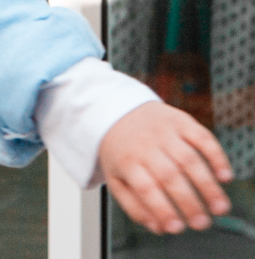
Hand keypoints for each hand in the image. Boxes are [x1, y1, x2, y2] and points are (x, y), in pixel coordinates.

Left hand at [100, 101, 233, 233]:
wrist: (116, 111)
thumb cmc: (121, 152)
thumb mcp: (116, 178)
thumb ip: (134, 205)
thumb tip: (159, 228)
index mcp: (127, 162)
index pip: (146, 189)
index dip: (163, 209)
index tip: (178, 228)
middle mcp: (145, 146)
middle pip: (170, 176)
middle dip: (189, 203)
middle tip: (203, 224)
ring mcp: (164, 132)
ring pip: (189, 159)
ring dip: (208, 185)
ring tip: (220, 208)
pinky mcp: (180, 121)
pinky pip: (202, 138)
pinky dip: (217, 157)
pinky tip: (225, 177)